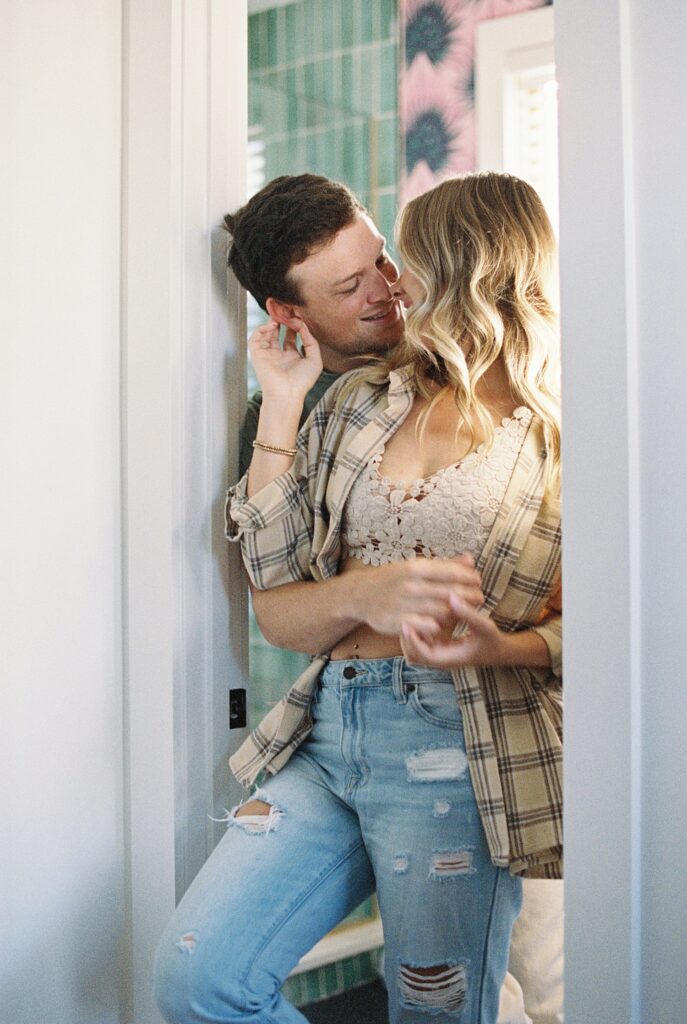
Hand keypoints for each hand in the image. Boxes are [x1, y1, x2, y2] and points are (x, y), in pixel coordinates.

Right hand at [249, 319, 322, 402]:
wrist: (287, 394)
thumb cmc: (302, 382)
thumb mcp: (314, 360)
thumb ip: (311, 341)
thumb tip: (303, 326)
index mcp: (292, 357)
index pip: (291, 335)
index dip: (294, 324)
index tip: (298, 315)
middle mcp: (279, 355)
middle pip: (278, 332)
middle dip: (283, 319)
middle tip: (287, 309)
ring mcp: (268, 354)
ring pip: (267, 333)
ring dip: (272, 321)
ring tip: (280, 314)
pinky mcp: (258, 355)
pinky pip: (256, 338)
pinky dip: (262, 329)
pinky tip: (272, 325)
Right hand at [351, 557, 483, 637]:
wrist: (361, 595)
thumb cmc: (393, 579)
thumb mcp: (414, 566)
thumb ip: (443, 565)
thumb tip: (470, 560)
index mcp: (415, 568)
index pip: (452, 572)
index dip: (470, 578)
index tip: (478, 582)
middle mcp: (411, 585)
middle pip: (451, 592)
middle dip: (470, 596)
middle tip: (479, 598)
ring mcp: (405, 604)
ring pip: (443, 611)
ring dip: (459, 612)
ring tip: (467, 611)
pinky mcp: (400, 622)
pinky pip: (428, 626)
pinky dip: (441, 625)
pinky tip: (446, 623)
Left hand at [400, 594, 509, 668]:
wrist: (499, 650)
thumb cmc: (493, 639)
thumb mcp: (484, 626)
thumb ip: (468, 613)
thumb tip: (452, 597)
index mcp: (450, 659)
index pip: (423, 656)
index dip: (412, 641)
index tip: (406, 623)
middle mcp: (440, 659)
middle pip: (413, 656)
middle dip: (406, 639)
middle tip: (402, 618)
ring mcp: (438, 654)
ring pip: (413, 650)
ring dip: (409, 636)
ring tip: (409, 615)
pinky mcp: (438, 647)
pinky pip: (420, 643)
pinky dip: (417, 632)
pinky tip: (419, 615)